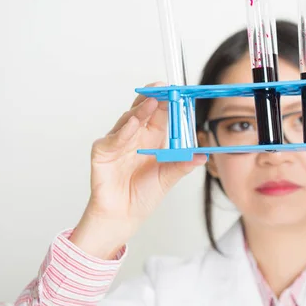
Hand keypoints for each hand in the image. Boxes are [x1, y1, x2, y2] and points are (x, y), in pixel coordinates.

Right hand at [70, 82, 206, 258]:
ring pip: (128, 120)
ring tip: (151, 102)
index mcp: (152, 138)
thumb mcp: (169, 177)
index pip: (160, 114)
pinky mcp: (103, 152)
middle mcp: (135, 136)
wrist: (124, 216)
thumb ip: (183, 164)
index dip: (167, 102)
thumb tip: (203, 156)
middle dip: (153, 99)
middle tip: (162, 89)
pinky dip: (123, 131)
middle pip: (143, 111)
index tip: (177, 91)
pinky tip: (133, 124)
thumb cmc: (144, 195)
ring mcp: (117, 142)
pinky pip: (114, 138)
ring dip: (140, 111)